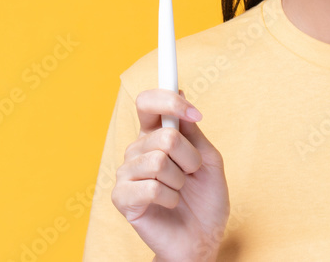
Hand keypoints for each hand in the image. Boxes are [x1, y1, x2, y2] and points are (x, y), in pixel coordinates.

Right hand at [111, 88, 229, 261]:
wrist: (202, 238)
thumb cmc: (205, 199)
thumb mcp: (208, 158)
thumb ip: (192, 129)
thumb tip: (179, 90)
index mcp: (154, 135)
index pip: (148, 103)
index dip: (170, 101)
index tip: (196, 113)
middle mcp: (136, 150)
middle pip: (165, 135)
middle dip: (190, 157)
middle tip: (192, 174)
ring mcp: (126, 173)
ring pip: (159, 161)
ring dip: (180, 180)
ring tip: (179, 191)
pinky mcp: (121, 197)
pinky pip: (150, 187)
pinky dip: (169, 197)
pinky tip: (169, 204)